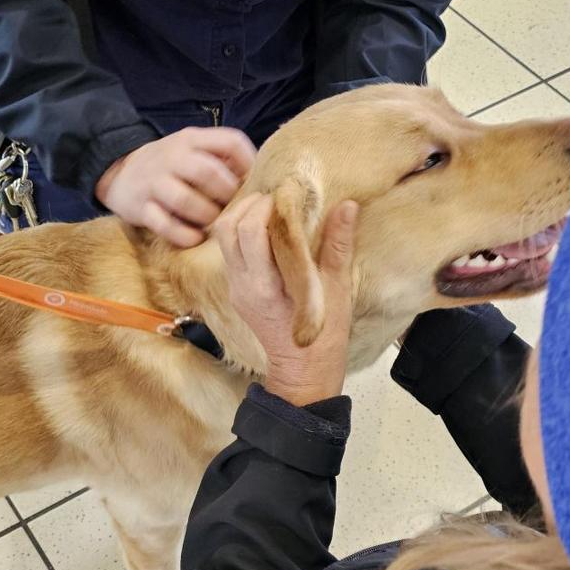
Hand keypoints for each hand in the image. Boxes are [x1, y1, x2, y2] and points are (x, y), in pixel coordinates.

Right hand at [95, 127, 256, 246]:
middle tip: (231, 207)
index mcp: (192, 139)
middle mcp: (172, 156)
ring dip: (206, 215)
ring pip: (184, 199)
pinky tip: (195, 238)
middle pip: (208, 172)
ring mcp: (153, 182)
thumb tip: (258, 177)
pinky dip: (184, 235)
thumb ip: (222, 158)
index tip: (251, 181)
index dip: (249, 163)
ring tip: (213, 222)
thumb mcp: (193, 150)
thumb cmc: (171, 166)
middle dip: (227, 194)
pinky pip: (164, 224)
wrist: (120, 174)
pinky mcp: (140, 207)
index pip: (230, 141)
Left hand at [216, 195, 358, 405]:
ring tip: (272, 211)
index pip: (248, 232)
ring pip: (223, 238)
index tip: (288, 196)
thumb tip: (347, 205)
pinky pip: (230, 251)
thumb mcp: (338, 289)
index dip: (264, 206)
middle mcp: (242, 285)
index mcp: (264, 286)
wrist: (303, 372)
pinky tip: (268, 231)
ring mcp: (235, 288)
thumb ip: (338, 245)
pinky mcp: (236, 290)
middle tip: (277, 199)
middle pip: (227, 229)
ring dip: (243, 217)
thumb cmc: (324, 336)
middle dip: (250, 205)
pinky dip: (243, 233)